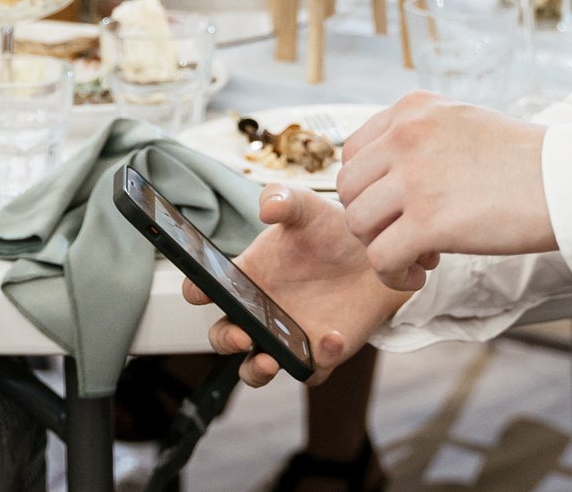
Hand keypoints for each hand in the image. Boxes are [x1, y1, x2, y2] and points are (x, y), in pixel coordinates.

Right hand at [186, 185, 410, 388]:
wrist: (375, 254)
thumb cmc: (330, 230)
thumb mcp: (307, 207)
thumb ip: (284, 199)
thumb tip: (267, 208)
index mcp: (247, 277)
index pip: (207, 289)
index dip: (196, 291)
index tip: (199, 291)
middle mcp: (260, 311)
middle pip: (225, 338)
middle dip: (225, 341)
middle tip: (240, 335)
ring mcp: (287, 336)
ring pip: (257, 369)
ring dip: (256, 372)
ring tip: (269, 361)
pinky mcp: (320, 353)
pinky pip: (311, 369)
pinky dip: (320, 361)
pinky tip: (333, 337)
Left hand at [335, 92, 554, 288]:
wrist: (570, 181)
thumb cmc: (528, 161)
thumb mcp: (463, 124)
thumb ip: (422, 139)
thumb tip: (390, 176)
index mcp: (414, 108)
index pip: (354, 151)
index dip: (370, 188)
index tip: (399, 206)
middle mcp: (407, 135)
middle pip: (348, 188)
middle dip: (371, 219)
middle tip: (408, 234)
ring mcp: (415, 176)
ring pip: (357, 223)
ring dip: (380, 247)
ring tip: (417, 257)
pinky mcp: (429, 220)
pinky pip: (380, 257)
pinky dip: (392, 275)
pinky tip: (419, 274)